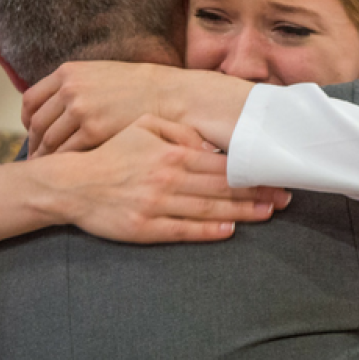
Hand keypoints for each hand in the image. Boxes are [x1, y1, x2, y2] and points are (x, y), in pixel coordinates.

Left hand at [23, 61, 175, 156]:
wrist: (167, 95)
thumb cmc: (137, 88)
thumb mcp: (99, 75)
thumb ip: (75, 86)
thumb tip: (55, 105)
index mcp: (68, 72)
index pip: (31, 99)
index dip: (27, 121)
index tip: (31, 133)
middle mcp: (69, 89)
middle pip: (37, 122)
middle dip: (34, 144)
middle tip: (35, 158)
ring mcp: (80, 110)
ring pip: (49, 140)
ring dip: (45, 157)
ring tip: (48, 170)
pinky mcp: (93, 131)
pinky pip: (67, 151)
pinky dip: (62, 163)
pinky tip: (66, 171)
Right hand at [48, 115, 289, 242]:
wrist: (72, 185)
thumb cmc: (111, 155)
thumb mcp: (143, 127)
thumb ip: (178, 131)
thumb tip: (210, 146)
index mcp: (170, 153)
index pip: (221, 164)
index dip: (251, 172)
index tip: (276, 175)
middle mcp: (167, 179)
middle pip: (221, 188)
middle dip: (257, 193)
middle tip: (285, 198)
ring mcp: (156, 205)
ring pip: (208, 210)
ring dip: (241, 213)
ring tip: (267, 214)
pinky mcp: (144, 228)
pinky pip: (183, 230)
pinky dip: (208, 232)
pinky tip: (229, 231)